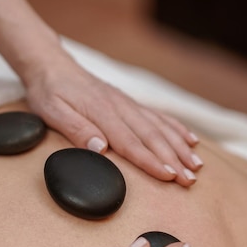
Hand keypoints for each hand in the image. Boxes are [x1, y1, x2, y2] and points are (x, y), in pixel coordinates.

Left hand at [25, 56, 202, 186]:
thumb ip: (75, 129)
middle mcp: (120, 108)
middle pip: (152, 137)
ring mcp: (127, 105)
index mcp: (102, 113)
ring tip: (197, 166)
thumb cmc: (49, 92)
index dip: (151, 161)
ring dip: (180, 147)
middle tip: (190, 180)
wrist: (52, 65)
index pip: (130, 142)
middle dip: (174, 160)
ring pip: (160, 127)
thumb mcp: (51, 112)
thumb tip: (99, 147)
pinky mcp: (129, 104)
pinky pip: (158, 116)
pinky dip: (176, 129)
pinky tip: (191, 140)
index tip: (168, 176)